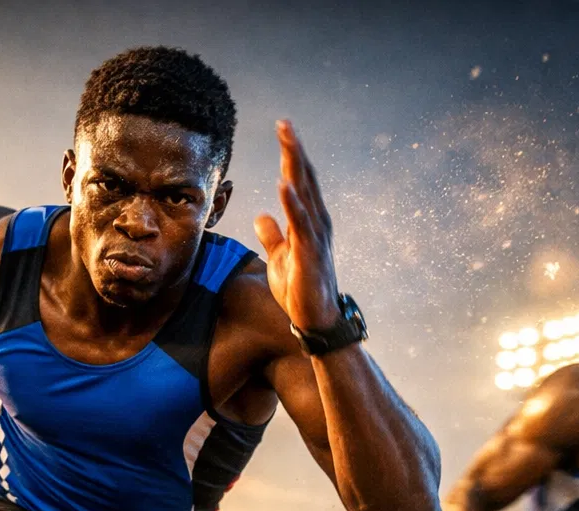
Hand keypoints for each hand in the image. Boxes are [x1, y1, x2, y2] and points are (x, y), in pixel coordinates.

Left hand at [253, 121, 341, 332]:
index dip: (291, 155)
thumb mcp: (280, 256)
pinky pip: (300, 224)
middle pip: (304, 179)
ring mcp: (314, 237)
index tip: (283, 129)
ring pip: (304, 194)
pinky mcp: (309, 254)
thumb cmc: (300, 289)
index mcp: (309, 221)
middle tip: (285, 123)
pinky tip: (284, 184)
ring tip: (287, 142)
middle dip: (294, 150)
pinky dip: (293, 204)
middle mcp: (316, 223)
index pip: (299, 181)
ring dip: (295, 167)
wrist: (315, 320)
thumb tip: (261, 215)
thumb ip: (272, 235)